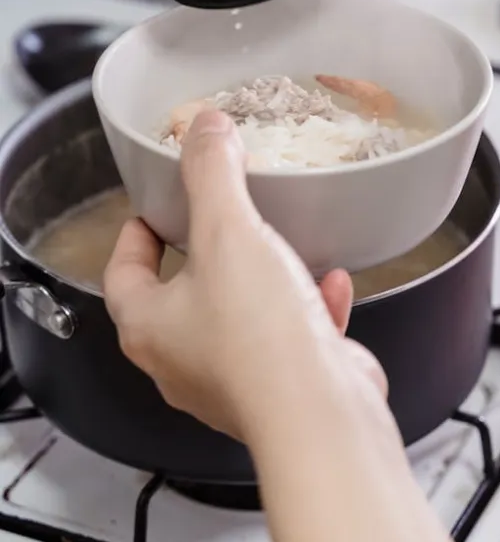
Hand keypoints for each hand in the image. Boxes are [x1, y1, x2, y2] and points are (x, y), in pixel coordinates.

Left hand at [107, 113, 480, 541]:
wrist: (319, 412)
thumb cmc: (261, 338)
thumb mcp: (230, 232)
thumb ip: (213, 174)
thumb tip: (202, 129)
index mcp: (151, 326)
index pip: (123, 273)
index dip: (136, 235)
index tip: (155, 208)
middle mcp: (183, 361)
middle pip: (180, 296)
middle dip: (204, 254)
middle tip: (221, 217)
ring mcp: (234, 380)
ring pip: (238, 318)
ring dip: (261, 280)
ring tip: (281, 244)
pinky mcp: (283, 389)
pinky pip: (291, 338)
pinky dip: (308, 307)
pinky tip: (334, 282)